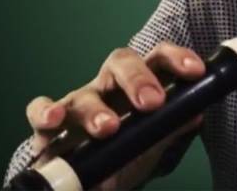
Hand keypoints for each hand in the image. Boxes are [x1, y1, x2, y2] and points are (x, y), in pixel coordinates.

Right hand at [24, 43, 205, 188]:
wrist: (95, 184)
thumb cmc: (128, 155)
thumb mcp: (156, 143)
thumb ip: (174, 127)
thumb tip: (195, 112)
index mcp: (139, 85)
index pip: (158, 59)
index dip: (177, 58)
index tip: (196, 71)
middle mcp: (108, 87)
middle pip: (120, 63)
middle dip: (138, 79)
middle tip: (152, 103)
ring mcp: (78, 104)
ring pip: (84, 95)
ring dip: (96, 110)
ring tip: (108, 128)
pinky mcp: (50, 127)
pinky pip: (40, 110)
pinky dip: (44, 112)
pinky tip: (53, 120)